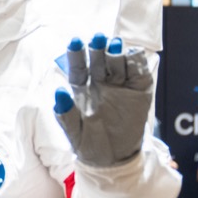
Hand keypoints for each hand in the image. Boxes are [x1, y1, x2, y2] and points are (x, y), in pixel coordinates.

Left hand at [53, 33, 153, 166]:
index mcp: (81, 89)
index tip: (75, 41)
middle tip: (98, 38)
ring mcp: (120, 86)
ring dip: (116, 53)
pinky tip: (133, 55)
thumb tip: (58, 92)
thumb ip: (66, 113)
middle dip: (98, 48)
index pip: (78, 68)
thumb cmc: (89, 144)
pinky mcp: (139, 91)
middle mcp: (100, 83)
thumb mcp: (74, 132)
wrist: (114, 160)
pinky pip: (139, 74)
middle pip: (98, 61)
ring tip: (114, 45)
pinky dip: (137, 63)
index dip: (76, 54)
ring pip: (118, 64)